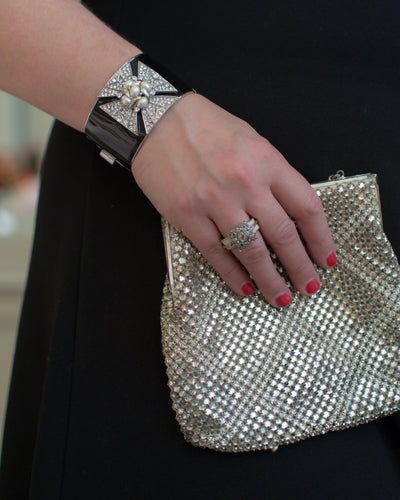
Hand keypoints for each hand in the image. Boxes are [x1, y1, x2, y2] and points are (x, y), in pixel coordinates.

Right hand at [131, 93, 335, 306]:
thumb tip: (288, 211)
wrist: (157, 120)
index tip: (326, 259)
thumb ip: (272, 174)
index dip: (321, 239)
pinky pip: (216, 253)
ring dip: (269, 278)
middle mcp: (246, 183)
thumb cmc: (206, 126)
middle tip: (309, 287)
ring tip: (279, 296)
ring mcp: (215, 201)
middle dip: (300, 267)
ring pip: (251, 250)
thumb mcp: (251, 140)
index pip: (307, 207)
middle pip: (283, 236)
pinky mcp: (188, 216)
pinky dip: (232, 274)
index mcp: (267, 161)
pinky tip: (244, 287)